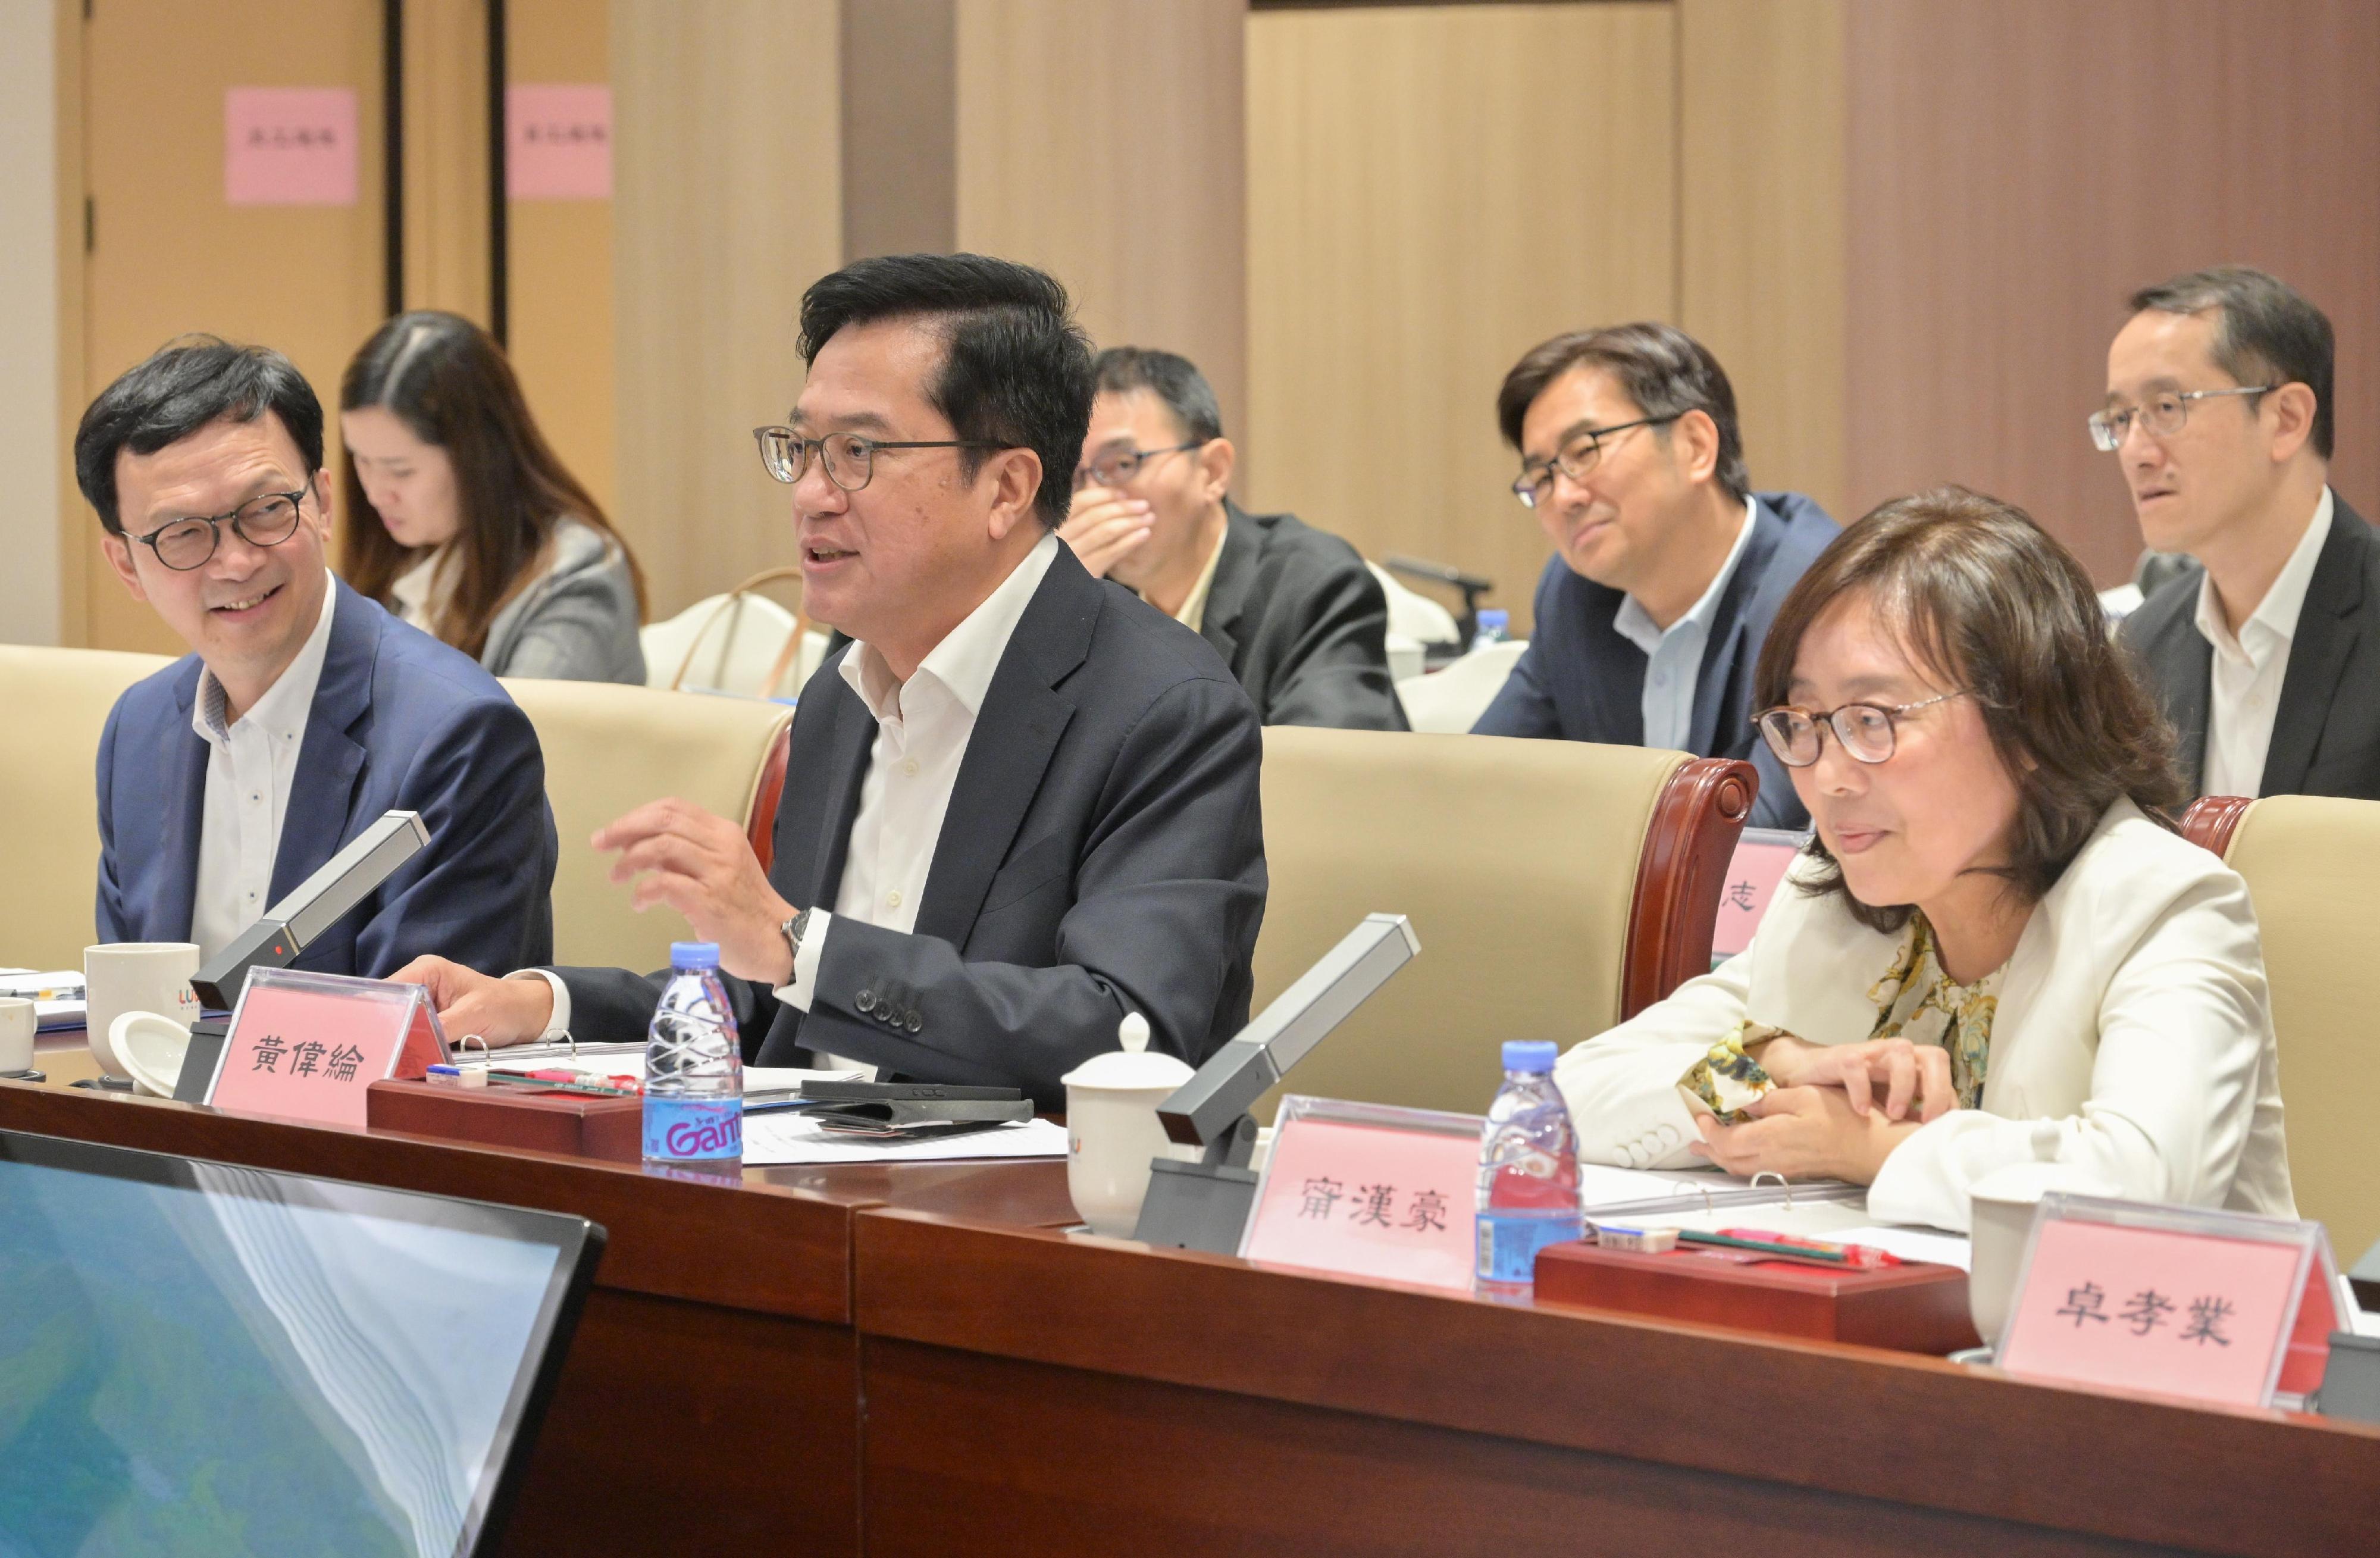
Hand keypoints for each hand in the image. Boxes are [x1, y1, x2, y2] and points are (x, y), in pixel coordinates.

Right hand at [389, 956, 552, 1047]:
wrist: (526, 1016)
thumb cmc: (505, 1007)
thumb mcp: (474, 1016)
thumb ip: (440, 1028)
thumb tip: (410, 1046)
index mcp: (426, 970)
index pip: (388, 991)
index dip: (376, 1015)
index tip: (370, 1040)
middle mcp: (419, 982)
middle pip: (386, 1008)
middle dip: (381, 1031)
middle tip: (374, 1056)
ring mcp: (421, 1001)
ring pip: (394, 1022)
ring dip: (392, 1040)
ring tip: (382, 1062)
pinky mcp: (426, 1019)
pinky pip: (407, 1032)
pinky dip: (405, 1045)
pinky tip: (399, 1061)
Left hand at [593, 799, 794, 982]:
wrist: (777, 941)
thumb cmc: (745, 908)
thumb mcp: (719, 871)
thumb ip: (684, 857)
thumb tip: (642, 850)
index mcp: (723, 833)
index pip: (673, 808)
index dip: (637, 816)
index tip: (614, 832)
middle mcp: (721, 846)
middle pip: (664, 821)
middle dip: (624, 829)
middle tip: (601, 845)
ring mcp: (717, 873)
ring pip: (662, 847)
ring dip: (630, 860)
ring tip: (617, 877)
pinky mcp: (709, 901)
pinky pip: (665, 884)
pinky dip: (643, 891)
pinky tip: (639, 903)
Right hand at [1057, 485, 1152, 578]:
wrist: (1061, 597)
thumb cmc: (1067, 559)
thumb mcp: (1068, 534)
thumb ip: (1081, 512)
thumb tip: (1100, 484)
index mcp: (1055, 524)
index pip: (1080, 502)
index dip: (1104, 495)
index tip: (1124, 493)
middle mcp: (1060, 538)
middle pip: (1095, 516)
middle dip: (1123, 508)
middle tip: (1144, 505)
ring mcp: (1071, 556)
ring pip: (1105, 532)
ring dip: (1131, 522)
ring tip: (1149, 518)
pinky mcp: (1085, 572)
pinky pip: (1111, 552)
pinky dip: (1130, 541)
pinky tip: (1144, 534)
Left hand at [1690, 1085, 1918, 1183]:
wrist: (1874, 1147)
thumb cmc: (1843, 1117)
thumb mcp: (1804, 1096)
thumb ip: (1770, 1102)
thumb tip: (1744, 1105)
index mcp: (1770, 1138)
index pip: (1725, 1141)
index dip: (1708, 1130)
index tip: (1700, 1115)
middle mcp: (1773, 1159)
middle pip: (1729, 1160)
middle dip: (1709, 1150)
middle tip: (1696, 1140)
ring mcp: (1785, 1169)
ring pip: (1743, 1169)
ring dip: (1724, 1159)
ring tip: (1711, 1150)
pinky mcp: (1797, 1172)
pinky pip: (1759, 1171)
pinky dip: (1743, 1162)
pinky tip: (1745, 1153)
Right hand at [1750, 1034, 1955, 1122]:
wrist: (1806, 1074)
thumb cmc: (1851, 1091)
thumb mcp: (1885, 1106)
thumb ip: (1910, 1116)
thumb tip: (1938, 1139)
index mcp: (1911, 1065)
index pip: (1943, 1073)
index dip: (1948, 1098)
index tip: (1940, 1127)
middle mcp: (1895, 1054)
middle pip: (1933, 1056)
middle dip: (1936, 1089)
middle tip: (1926, 1120)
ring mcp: (1870, 1053)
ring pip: (1902, 1051)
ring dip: (1904, 1085)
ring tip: (1893, 1115)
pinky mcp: (1841, 1056)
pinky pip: (1856, 1064)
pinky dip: (1862, 1088)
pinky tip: (1860, 1111)